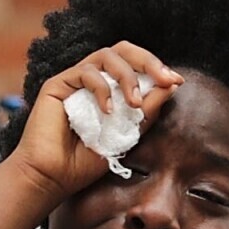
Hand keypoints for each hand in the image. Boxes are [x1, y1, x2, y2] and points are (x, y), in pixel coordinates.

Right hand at [3, 41, 181, 209]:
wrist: (52, 178)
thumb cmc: (83, 162)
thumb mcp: (127, 137)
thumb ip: (147, 112)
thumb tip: (171, 85)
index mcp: (109, 90)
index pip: (135, 66)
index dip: (156, 69)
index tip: (176, 82)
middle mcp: (92, 80)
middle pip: (123, 51)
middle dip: (148, 62)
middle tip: (166, 79)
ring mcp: (74, 80)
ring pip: (107, 55)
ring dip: (128, 77)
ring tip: (135, 104)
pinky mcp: (58, 84)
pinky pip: (86, 72)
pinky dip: (102, 89)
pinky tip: (107, 111)